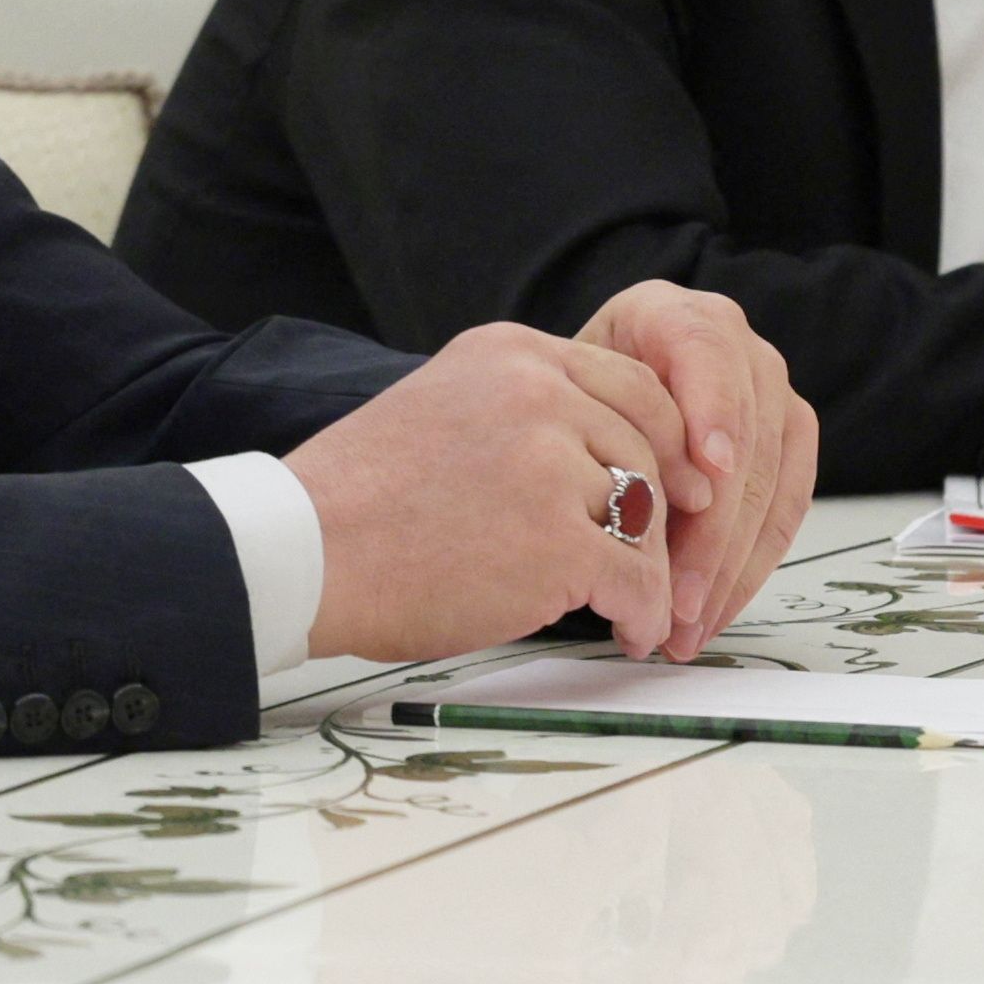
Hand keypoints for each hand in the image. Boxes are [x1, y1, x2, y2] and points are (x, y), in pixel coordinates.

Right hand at [285, 320, 690, 663]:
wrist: (306, 552)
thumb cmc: (358, 500)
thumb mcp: (440, 407)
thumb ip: (516, 412)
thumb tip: (592, 457)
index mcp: (508, 354)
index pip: (630, 383)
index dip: (665, 440)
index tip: (678, 483)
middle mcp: (537, 394)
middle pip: (646, 449)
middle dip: (660, 513)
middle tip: (656, 557)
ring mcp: (550, 465)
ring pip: (647, 518)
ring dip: (646, 570)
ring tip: (631, 603)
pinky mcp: (559, 542)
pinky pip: (635, 581)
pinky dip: (639, 614)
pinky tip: (624, 630)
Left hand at [577, 282, 817, 656]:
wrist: (580, 413)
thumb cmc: (562, 411)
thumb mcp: (566, 405)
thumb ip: (601, 430)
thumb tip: (647, 504)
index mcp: (667, 315)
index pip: (703, 351)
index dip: (711, 410)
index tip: (707, 472)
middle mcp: (730, 343)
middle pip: (745, 435)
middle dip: (712, 529)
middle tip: (673, 596)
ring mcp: (767, 392)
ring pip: (771, 484)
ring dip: (729, 567)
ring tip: (684, 625)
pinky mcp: (788, 444)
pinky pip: (784, 513)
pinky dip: (746, 571)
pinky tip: (709, 613)